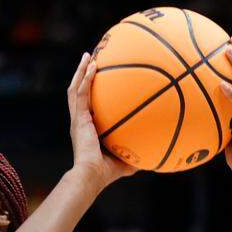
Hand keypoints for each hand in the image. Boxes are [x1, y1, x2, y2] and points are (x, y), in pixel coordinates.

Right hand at [67, 52, 135, 191]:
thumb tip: (156, 155)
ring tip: (87, 56)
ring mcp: (77, 119)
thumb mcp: (126, 161)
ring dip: (81, 72)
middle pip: (79, 92)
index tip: (99, 79)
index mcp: (87, 128)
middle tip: (91, 59)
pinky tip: (92, 66)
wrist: (92, 175)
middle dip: (83, 75)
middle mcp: (80, 121)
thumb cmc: (107, 173)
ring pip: (75, 89)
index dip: (91, 91)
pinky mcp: (78, 119)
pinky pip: (81, 94)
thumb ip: (137, 154)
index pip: (88, 105)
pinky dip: (85, 79)